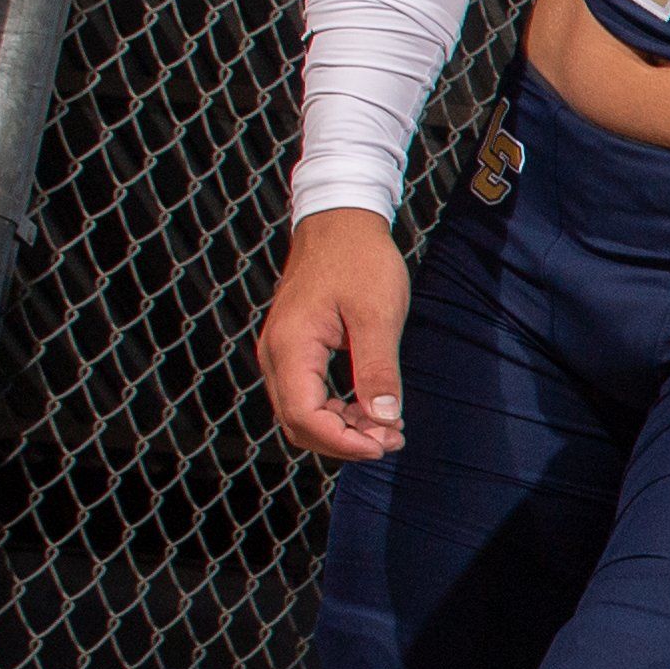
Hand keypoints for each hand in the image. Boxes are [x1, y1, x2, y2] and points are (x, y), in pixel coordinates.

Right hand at [256, 212, 409, 459]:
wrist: (340, 223)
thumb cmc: (359, 261)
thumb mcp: (377, 316)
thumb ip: (377, 370)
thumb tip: (383, 419)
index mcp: (290, 347)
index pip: (304, 417)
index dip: (343, 441)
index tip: (384, 445)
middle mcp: (276, 355)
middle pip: (298, 423)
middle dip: (344, 441)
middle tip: (393, 440)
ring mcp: (282, 353)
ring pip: (301, 413)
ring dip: (342, 429)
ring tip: (388, 429)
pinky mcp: (294, 350)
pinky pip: (307, 395)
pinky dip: (337, 411)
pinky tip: (371, 409)